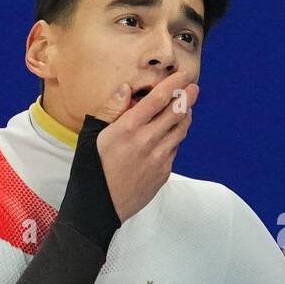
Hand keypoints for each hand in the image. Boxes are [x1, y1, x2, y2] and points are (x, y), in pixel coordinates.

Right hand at [91, 72, 197, 221]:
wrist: (98, 208)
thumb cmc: (90, 169)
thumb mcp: (91, 136)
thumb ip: (111, 110)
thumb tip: (127, 89)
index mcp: (127, 129)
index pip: (158, 100)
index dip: (174, 84)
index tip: (184, 75)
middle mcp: (147, 142)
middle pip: (176, 113)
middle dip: (188, 97)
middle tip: (194, 87)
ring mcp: (158, 159)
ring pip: (180, 131)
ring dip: (185, 116)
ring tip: (186, 107)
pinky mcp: (164, 173)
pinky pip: (174, 149)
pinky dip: (175, 137)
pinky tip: (171, 133)